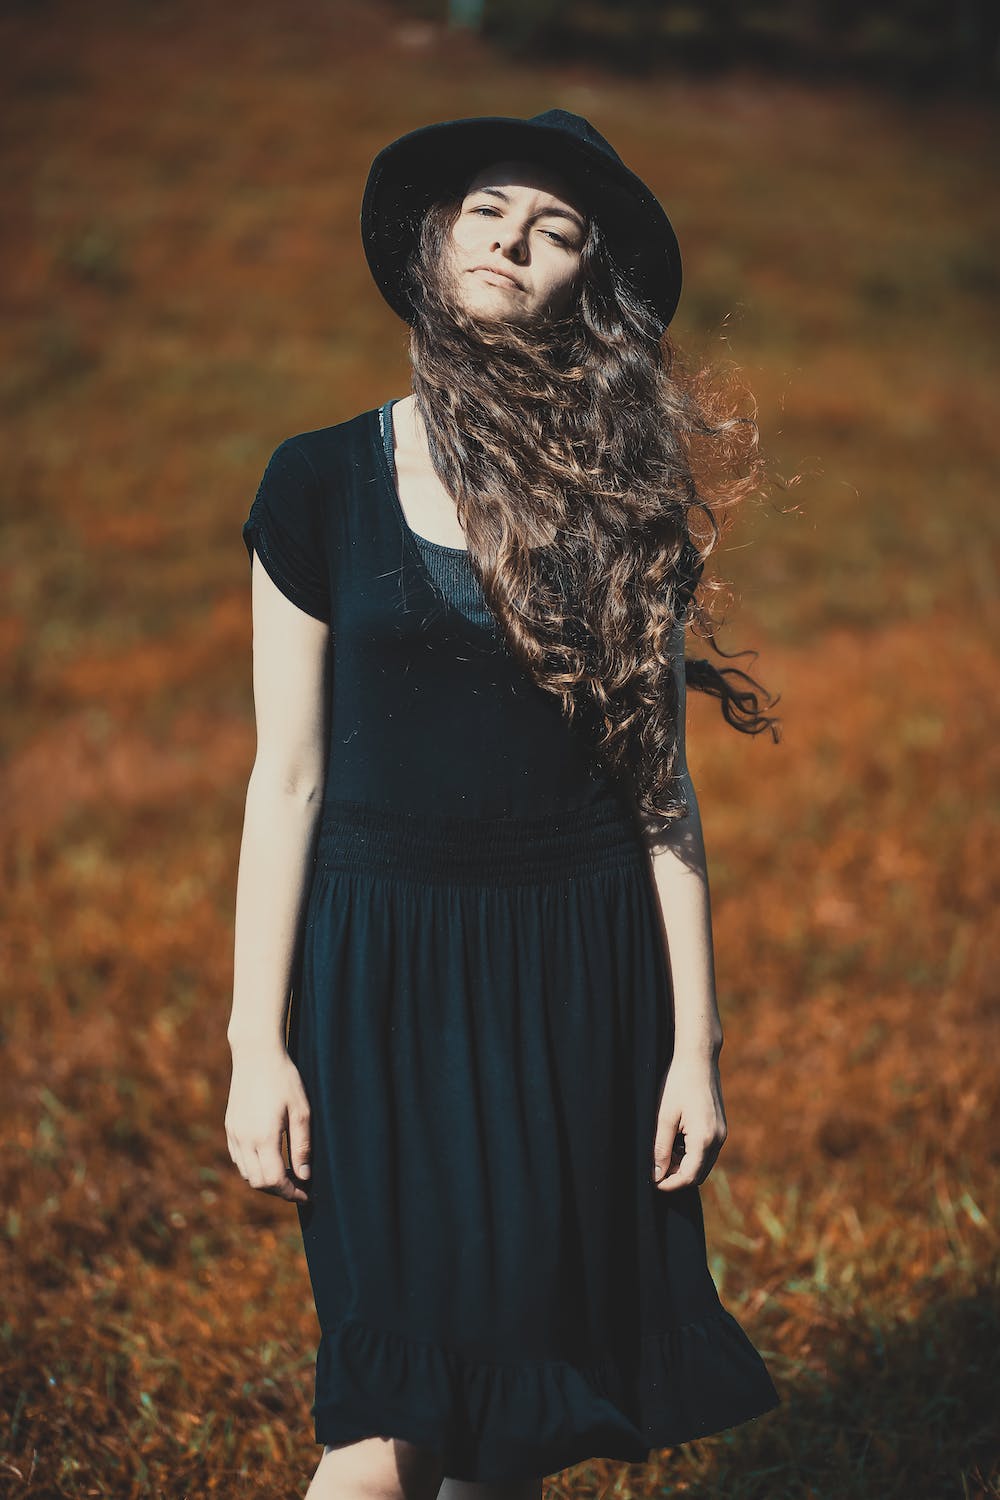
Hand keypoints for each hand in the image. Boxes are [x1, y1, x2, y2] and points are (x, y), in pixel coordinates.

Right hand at [224, 1044, 311, 1203]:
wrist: (256, 1054)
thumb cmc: (284, 1079)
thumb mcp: (302, 1111)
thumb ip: (302, 1146)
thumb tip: (305, 1176)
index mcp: (263, 1137)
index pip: (274, 1180)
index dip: (291, 1193)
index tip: (307, 1194)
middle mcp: (244, 1140)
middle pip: (259, 1182)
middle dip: (280, 1190)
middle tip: (300, 1185)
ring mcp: (234, 1134)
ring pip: (247, 1173)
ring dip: (266, 1180)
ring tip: (288, 1172)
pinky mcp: (230, 1127)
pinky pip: (239, 1159)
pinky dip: (253, 1167)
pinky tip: (270, 1157)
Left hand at [651, 1051, 726, 1191]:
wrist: (698, 1059)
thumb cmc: (678, 1083)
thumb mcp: (664, 1117)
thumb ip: (660, 1148)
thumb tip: (656, 1175)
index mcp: (705, 1138)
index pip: (689, 1176)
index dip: (670, 1184)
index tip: (652, 1181)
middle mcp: (718, 1140)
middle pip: (698, 1174)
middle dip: (676, 1176)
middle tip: (654, 1168)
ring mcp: (721, 1134)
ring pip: (703, 1164)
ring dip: (683, 1166)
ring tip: (662, 1152)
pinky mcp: (720, 1128)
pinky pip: (707, 1152)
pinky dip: (691, 1155)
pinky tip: (675, 1141)